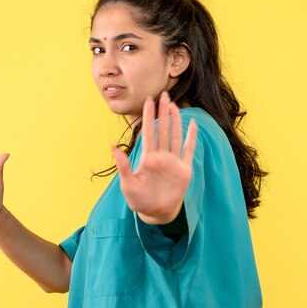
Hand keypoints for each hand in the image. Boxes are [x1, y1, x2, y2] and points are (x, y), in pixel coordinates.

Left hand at [113, 92, 197, 223]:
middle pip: (163, 129)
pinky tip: (193, 125)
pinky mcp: (184, 169)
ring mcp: (173, 162)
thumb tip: (113, 148)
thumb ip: (123, 166)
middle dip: (163, 112)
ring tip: (175, 105)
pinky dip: (192, 138)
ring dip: (176, 121)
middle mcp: (161, 156)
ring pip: (175, 136)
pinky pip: (189, 150)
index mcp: (147, 158)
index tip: (148, 101)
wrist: (156, 213)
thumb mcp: (128, 184)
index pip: (148, 132)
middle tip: (164, 94)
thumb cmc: (140, 200)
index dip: (149, 116)